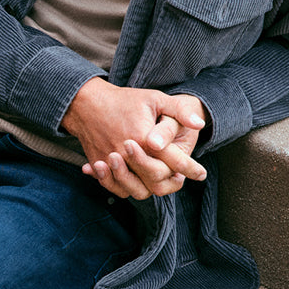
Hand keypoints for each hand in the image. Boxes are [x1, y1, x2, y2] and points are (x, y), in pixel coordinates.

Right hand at [60, 78, 207, 199]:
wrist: (86, 102)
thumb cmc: (124, 100)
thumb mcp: (155, 98)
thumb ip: (179, 111)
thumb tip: (200, 124)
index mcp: (145, 138)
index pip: (174, 161)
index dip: (190, 168)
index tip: (201, 174)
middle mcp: (127, 154)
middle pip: (155, 180)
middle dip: (170, 180)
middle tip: (178, 177)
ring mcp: (111, 161)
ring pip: (136, 190)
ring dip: (149, 187)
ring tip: (159, 180)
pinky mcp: (99, 164)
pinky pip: (115, 188)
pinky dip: (127, 188)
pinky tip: (136, 181)